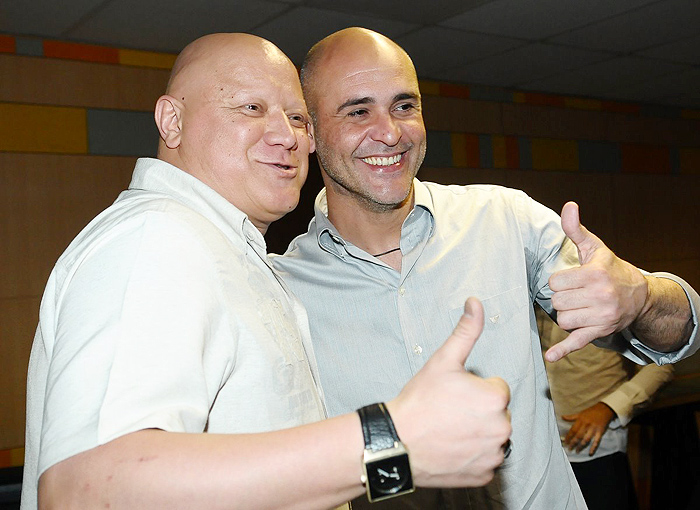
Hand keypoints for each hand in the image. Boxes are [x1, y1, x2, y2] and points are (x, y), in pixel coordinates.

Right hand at [389, 298, 511, 487]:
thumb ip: (465, 331)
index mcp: (495, 397)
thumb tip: (475, 302)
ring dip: (477, 432)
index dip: (473, 388)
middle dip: (478, 410)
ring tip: (449, 430)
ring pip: (492, 435)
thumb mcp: (442, 361)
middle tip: (449, 412)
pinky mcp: (485, 474)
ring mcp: (494, 453)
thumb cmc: (419, 402)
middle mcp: (502, 427)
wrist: (398, 444)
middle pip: (496, 412)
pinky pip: (485, 459)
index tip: (453, 395)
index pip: (496, 387)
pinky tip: (451, 448)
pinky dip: (472, 455)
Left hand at [545, 202, 647, 361]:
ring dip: (566, 314)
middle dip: (562, 298)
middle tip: (577, 293)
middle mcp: (600, 296)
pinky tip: (550, 357)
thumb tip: (568, 205)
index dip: (559, 281)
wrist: (638, 295)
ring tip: (581, 306)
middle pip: (556, 302)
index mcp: (594, 274)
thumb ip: (576, 229)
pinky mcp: (599, 332)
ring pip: (562, 319)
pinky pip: (577, 342)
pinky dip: (563, 351)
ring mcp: (600, 316)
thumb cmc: (609, 268)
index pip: (554, 282)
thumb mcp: (594, 248)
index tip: (572, 279)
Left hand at [562, 402, 614, 454]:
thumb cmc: (591, 412)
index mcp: (580, 420)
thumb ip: (571, 417)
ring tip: (577, 451)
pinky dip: (593, 447)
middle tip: (569, 449)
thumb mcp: (580, 413)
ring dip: (581, 446)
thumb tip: (562, 417)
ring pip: (586, 439)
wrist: (604, 409)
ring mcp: (593, 429)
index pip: (573, 430)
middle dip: (573, 443)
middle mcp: (586, 425)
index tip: (565, 442)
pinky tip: (590, 453)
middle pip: (578, 436)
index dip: (568, 437)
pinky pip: (596, 441)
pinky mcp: (600, 432)